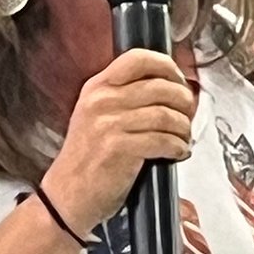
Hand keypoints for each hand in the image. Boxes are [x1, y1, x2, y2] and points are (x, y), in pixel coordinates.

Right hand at [41, 49, 194, 235]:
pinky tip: (178, 153)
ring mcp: (108, 125)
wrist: (66, 195)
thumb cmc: (86, 159)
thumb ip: (123, 97)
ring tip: (183, 138)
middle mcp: (101, 101)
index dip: (167, 67)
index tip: (179, 82)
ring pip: (166, 115)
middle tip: (187, 115)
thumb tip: (169, 87)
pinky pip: (164, 140)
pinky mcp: (118, 149)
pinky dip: (178, 147)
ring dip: (183, 128)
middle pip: (160, 86)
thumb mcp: (95, 115)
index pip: (137, 58)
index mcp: (96, 87)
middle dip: (184, 102)